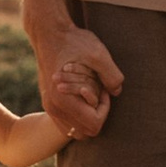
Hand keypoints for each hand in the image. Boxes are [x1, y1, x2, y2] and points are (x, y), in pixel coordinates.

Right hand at [31, 24, 120, 139]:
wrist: (49, 33)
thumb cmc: (74, 42)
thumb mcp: (99, 54)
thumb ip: (112, 75)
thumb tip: (117, 92)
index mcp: (64, 99)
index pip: (94, 125)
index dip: (105, 109)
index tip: (103, 89)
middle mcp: (54, 107)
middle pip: (86, 132)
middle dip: (97, 114)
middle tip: (98, 90)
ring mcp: (49, 107)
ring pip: (76, 130)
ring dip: (87, 116)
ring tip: (90, 92)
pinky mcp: (48, 103)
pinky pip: (67, 124)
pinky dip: (78, 115)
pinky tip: (82, 95)